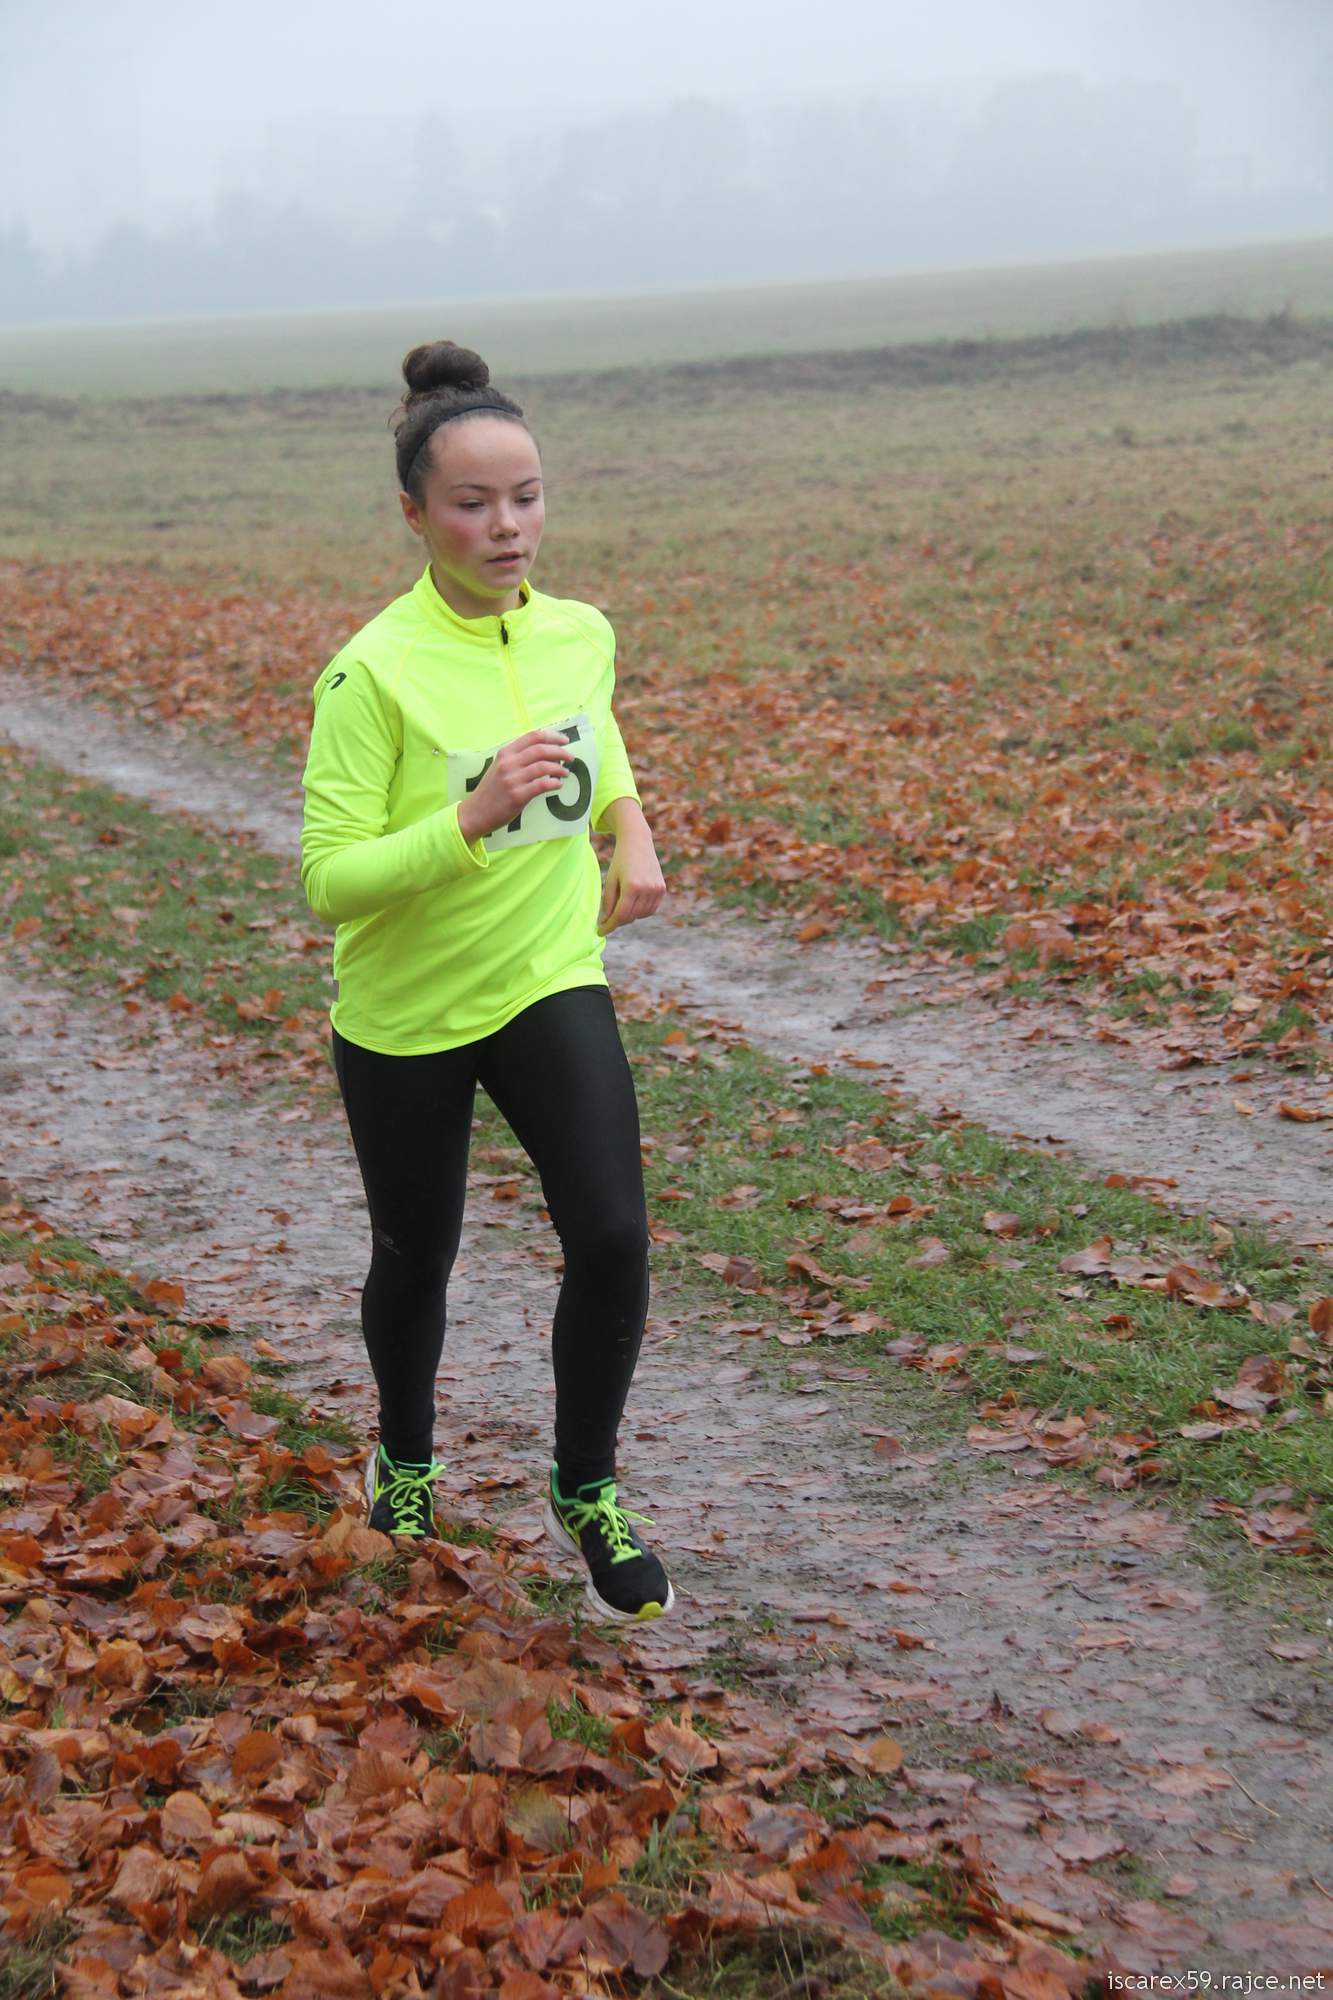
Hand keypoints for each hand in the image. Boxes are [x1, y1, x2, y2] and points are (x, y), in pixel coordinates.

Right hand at [457, 729, 572, 841]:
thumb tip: (547, 754)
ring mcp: (513, 779)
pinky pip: (542, 786)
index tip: (564, 740)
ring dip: (559, 768)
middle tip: (571, 757)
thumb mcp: (500, 767)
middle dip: (560, 751)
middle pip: (541, 749)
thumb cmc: (491, 790)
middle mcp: (509, 763)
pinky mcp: (518, 796)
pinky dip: (554, 783)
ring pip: (543, 766)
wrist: (476, 812)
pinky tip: (558, 785)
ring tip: (566, 772)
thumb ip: (518, 758)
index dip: (552, 736)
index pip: (532, 737)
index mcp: (505, 753)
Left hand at [598, 822, 665, 934]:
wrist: (638, 842)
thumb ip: (608, 902)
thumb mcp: (610, 880)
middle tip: (608, 917)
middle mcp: (647, 889)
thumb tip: (605, 922)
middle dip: (618, 920)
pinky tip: (634, 902)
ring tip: (622, 904)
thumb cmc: (620, 861)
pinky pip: (650, 909)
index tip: (600, 932)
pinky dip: (641, 911)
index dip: (609, 926)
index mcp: (632, 886)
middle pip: (631, 916)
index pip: (620, 915)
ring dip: (630, 915)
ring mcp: (657, 890)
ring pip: (641, 915)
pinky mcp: (662, 889)